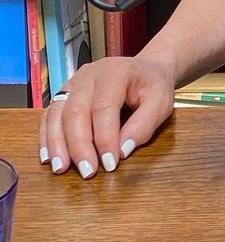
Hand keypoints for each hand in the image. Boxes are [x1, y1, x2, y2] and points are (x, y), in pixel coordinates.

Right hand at [39, 55, 175, 179]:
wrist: (146, 70)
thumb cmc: (152, 86)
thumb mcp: (161, 103)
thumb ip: (144, 125)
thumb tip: (122, 150)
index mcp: (115, 72)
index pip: (104, 106)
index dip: (105, 137)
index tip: (110, 163)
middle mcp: (89, 74)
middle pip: (76, 111)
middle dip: (79, 145)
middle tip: (87, 171)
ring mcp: (73, 83)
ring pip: (57, 113)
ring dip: (57, 144)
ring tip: (61, 168)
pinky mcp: (64, 94)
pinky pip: (49, 115)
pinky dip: (47, 137)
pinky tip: (49, 156)